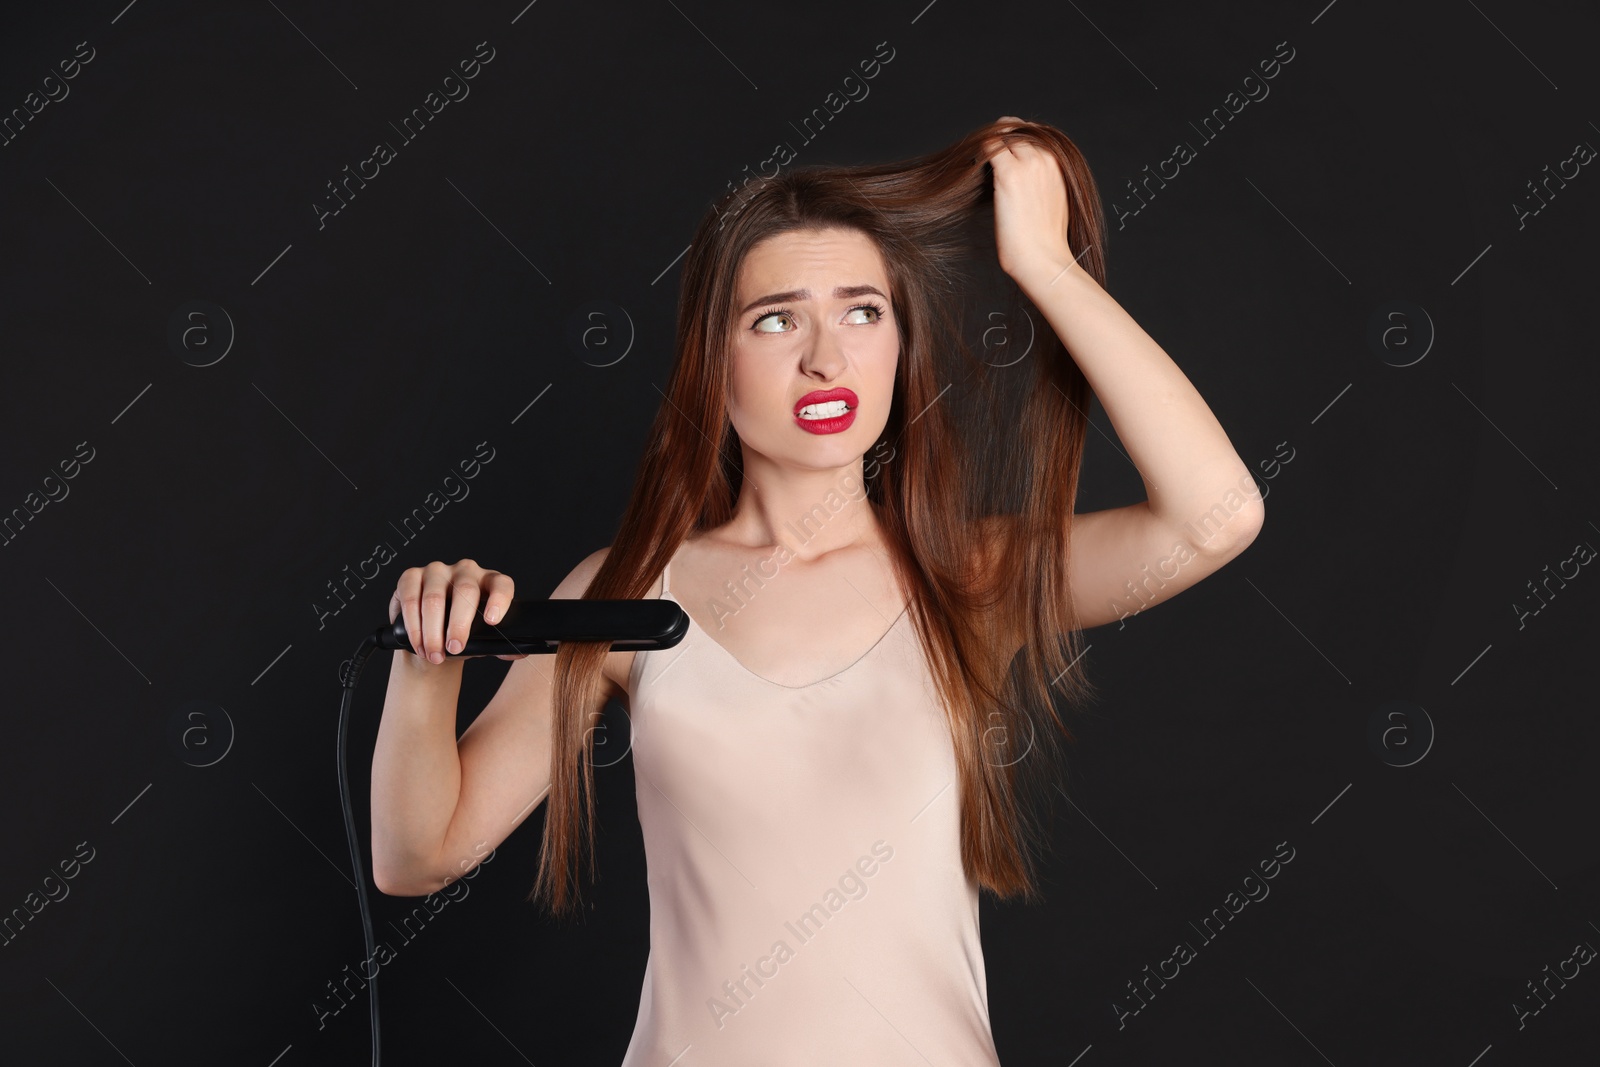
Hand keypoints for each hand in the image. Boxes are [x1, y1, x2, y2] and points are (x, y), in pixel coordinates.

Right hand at [389, 559, 528, 664]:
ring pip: (434, 598)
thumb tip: (518, 653)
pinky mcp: (411, 576)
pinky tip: (418, 643)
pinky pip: (411, 598)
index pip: (501, 584)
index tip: (492, 621)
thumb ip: (501, 645)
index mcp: (490, 582)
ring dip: (432, 631)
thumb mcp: (485, 637)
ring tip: (434, 654)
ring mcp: (438, 571)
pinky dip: (414, 625)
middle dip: (459, 625)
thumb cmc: (464, 632)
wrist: (435, 633)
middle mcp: (466, 571)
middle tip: (454, 648)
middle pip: (465, 592)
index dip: (499, 600)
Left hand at [979, 115, 1075, 280]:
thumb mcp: (1053, 200)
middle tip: (983, 152)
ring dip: (989, 143)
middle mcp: (1046, 158)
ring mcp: (1028, 164)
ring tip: (976, 157)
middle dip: (999, 137)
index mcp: (1058, 163)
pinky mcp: (1009, 174)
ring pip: (1003, 134)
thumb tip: (1022, 177)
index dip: (1012, 139)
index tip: (999, 150)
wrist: (1043, 259)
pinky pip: (989, 147)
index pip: (1032, 135)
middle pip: (1017, 129)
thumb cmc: (1045, 240)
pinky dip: (979, 150)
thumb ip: (1042, 180)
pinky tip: (972, 161)